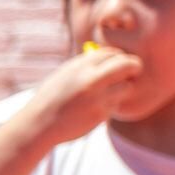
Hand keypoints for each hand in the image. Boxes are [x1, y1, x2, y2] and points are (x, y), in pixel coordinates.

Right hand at [21, 44, 141, 147]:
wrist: (40, 122)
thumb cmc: (53, 96)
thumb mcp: (66, 74)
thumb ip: (86, 65)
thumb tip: (111, 57)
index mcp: (80, 66)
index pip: (112, 52)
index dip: (118, 57)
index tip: (117, 62)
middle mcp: (90, 79)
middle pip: (127, 65)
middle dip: (134, 67)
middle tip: (132, 72)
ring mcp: (98, 97)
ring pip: (126, 86)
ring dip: (122, 88)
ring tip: (106, 93)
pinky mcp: (101, 114)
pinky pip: (115, 104)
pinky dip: (109, 104)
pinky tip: (92, 108)